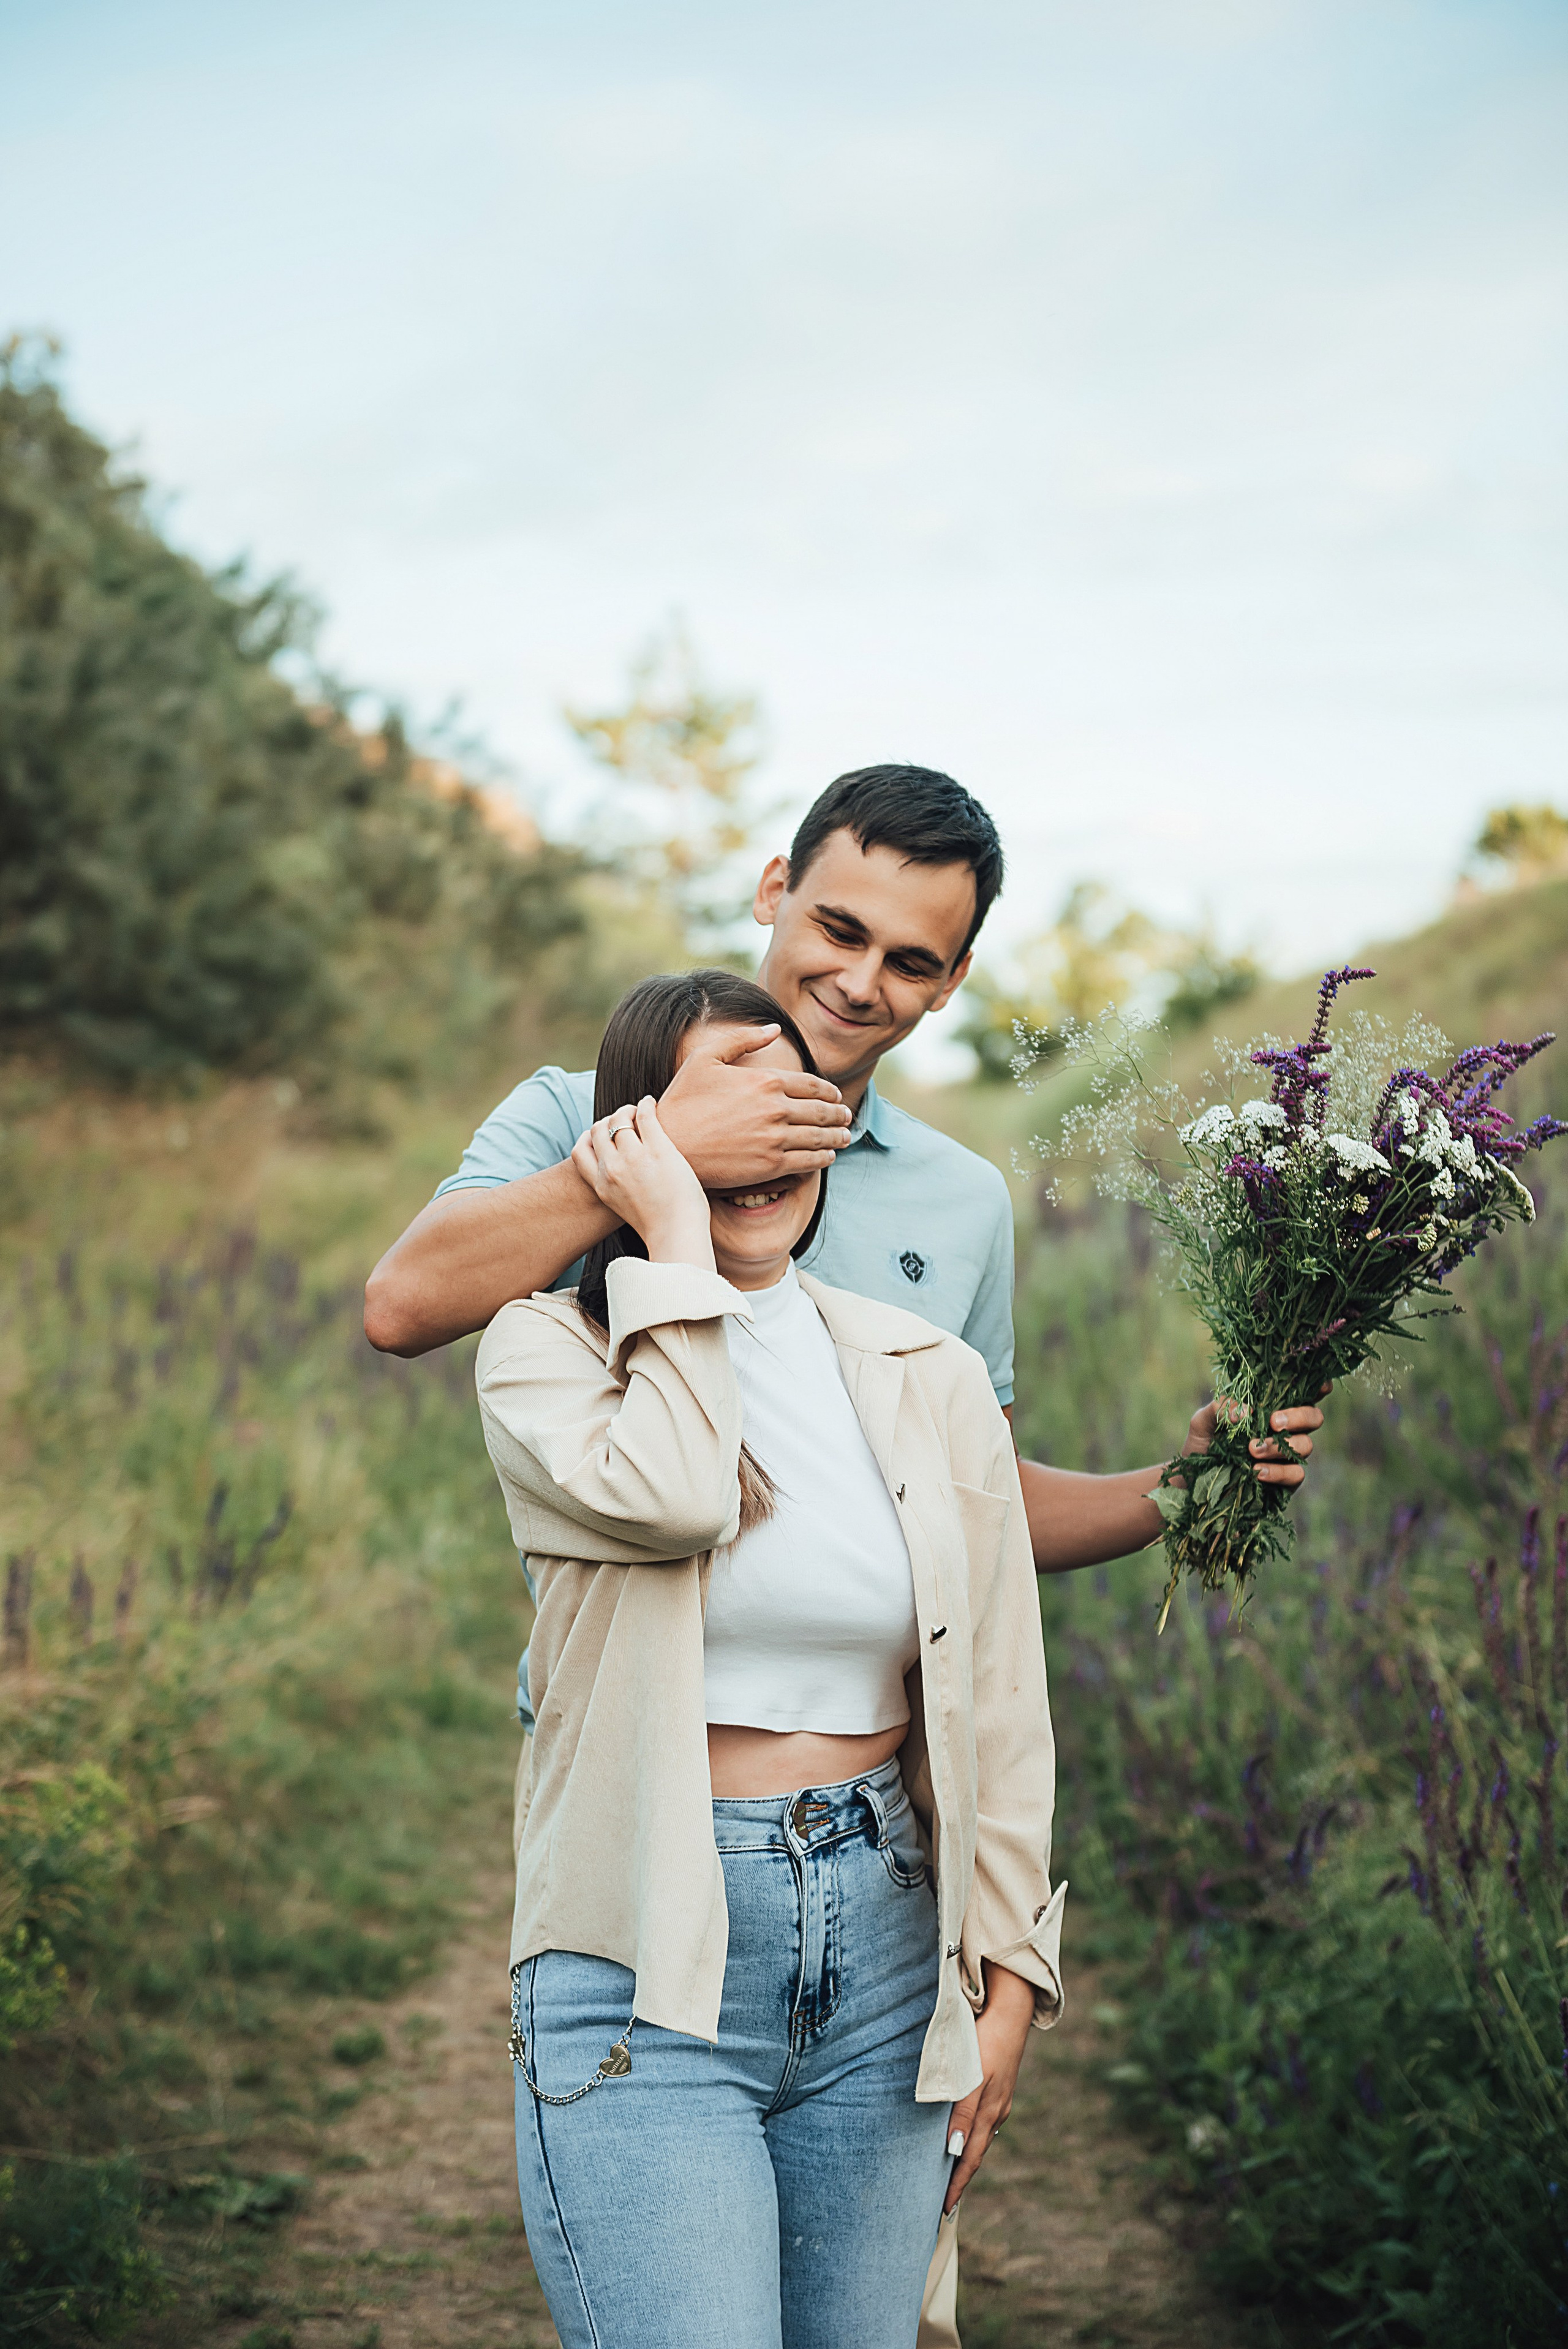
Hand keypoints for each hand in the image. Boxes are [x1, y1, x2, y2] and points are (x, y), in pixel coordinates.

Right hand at [569, 1098, 714, 1270]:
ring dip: (629, 1110)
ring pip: (619, 1118)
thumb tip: (621, 1173)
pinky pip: (645, 1115)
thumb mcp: (622, 1207)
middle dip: (610, 1120)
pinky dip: (646, 1104)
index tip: (604, 1135)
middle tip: (627, 1120)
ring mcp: (634, 1158)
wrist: (677, 1235)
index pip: (579, 1151)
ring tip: (641, 1111)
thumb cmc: (658, 1225)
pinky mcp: (658, 1150)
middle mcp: (612, 1169)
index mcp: (601, 1186)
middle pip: (598, 1130)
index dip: (589, 1138)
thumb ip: (615, 1187)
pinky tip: (652, 1103)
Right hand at [658, 1024, 851, 1185]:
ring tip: (844, 1137)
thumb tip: (774, 1028)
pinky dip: (823, 1158)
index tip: (835, 1096)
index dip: (829, 1091)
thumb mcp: (706, 1057)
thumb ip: (742, 1039)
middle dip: (839, 1114)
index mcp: (765, 1080)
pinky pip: (808, 1161)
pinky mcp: (771, 1165)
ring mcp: (775, 1138)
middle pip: (821, 1111)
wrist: (669, 1145)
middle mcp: (776, 1108)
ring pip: (820, 1137)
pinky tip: (827, 1156)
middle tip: (847, 1117)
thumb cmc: (683, 1100)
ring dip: (837, 1136)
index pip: (812, 1084)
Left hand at [943, 1962, 1034, 2216]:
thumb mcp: (972, 2078)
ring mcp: (999, 2100)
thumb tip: (953, 2150)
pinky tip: (965, 2139)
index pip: (968, 2159)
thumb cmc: (986, 2042)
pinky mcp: (999, 2088)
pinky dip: (972, 2138)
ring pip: (980, 2139)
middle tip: (945, 2203)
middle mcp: (995, 2112)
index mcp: (988, 2113)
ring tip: (952, 2178)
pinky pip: (983, 2123)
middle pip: (975, 2154)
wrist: (1011, 2012)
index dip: (956, 2185)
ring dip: (966, 2160)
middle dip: (960, 2179)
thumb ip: (962, 2113)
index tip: (944, 2209)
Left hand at [1182, 1386, 1330, 1487]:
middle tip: (1273, 1422)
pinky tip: (1258, 1472)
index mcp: (1272, 1406)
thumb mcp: (1203, 1421)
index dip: (1318, 1386)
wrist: (1195, 1480)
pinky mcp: (1287, 1480)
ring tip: (1252, 1450)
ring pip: (1306, 1444)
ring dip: (1280, 1445)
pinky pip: (1296, 1474)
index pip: (1304, 1392)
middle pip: (1314, 1416)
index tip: (1318, 1386)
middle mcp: (1287, 1428)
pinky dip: (1278, 1472)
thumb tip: (1246, 1411)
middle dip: (1299, 1416)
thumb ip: (1221, 1408)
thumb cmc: (1204, 1443)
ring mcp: (1289, 1454)